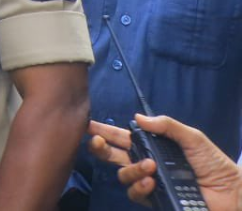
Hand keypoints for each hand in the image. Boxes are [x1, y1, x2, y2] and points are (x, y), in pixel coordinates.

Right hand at [88, 115, 241, 209]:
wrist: (229, 190)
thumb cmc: (214, 163)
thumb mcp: (193, 138)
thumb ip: (167, 126)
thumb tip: (139, 117)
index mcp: (153, 147)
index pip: (124, 138)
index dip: (106, 132)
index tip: (90, 126)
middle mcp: (146, 164)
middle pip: (114, 156)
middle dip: (101, 148)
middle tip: (97, 142)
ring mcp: (149, 182)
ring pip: (123, 175)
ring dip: (131, 169)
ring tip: (149, 166)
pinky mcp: (154, 199)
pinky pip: (135, 194)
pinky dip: (140, 187)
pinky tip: (150, 182)